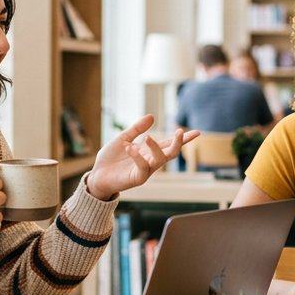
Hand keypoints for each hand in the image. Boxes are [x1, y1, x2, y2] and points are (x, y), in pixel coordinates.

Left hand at [84, 115, 199, 199]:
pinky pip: (142, 166)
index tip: (197, 132)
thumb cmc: (111, 159)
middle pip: (170, 153)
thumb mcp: (123, 139)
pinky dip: (137, 156)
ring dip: (156, 147)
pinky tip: (130, 147)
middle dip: (178, 143)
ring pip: (160, 160)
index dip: (182, 138)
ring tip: (148, 137)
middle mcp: (150, 161)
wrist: (97, 176)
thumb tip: (152, 116)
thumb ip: (137, 129)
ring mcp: (145, 170)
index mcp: (148, 151)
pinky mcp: (137, 178)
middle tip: (180, 131)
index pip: (168, 143)